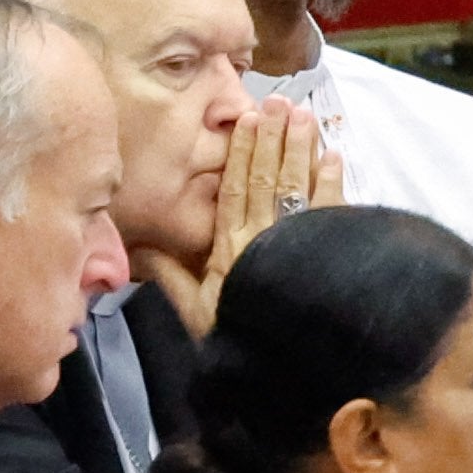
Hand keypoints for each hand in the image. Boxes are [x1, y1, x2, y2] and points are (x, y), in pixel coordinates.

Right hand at [147, 97, 341, 339]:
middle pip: (265, 178)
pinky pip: (329, 210)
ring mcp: (296, 244)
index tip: (246, 119)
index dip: (241, 152)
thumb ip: (169, 277)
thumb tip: (138, 248)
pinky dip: (332, 181)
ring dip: (300, 149)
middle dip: (272, 138)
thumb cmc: (238, 339)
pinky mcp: (326, 253)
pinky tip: (334, 156)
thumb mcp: (196, 311)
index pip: (233, 189)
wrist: (283, 370)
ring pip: (295, 186)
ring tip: (303, 115)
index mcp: (229, 247)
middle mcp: (261, 238)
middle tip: (279, 102)